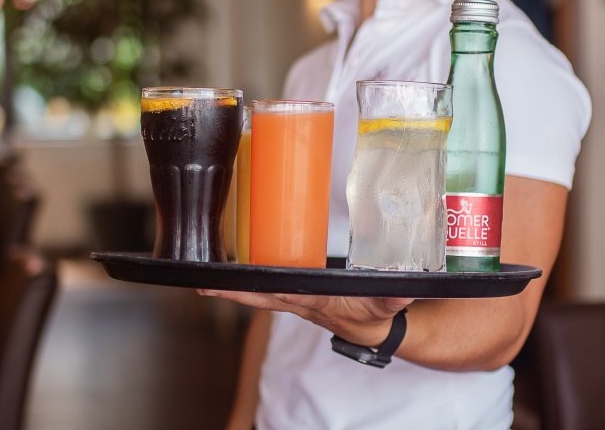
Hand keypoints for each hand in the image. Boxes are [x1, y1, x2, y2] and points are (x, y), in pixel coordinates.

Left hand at [197, 289, 412, 346]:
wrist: (374, 329)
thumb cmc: (375, 316)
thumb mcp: (385, 308)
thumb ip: (392, 299)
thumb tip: (400, 292)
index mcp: (319, 303)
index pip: (288, 295)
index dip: (265, 290)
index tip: (238, 284)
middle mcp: (301, 304)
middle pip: (262, 297)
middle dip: (233, 292)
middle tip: (204, 286)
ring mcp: (296, 302)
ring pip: (261, 294)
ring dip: (236, 289)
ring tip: (208, 281)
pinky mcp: (296, 297)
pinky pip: (269, 289)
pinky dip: (250, 284)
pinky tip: (236, 274)